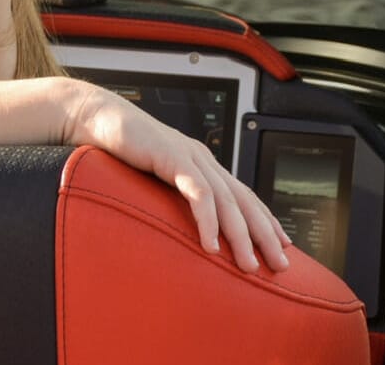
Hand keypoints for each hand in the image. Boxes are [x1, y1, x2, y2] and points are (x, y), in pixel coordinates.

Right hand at [66, 81, 291, 272]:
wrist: (101, 118)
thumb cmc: (124, 149)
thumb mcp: (155, 176)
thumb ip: (173, 194)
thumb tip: (184, 226)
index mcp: (202, 163)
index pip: (243, 194)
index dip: (265, 219)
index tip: (283, 244)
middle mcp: (203, 159)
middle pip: (243, 200)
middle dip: (264, 233)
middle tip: (280, 263)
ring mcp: (189, 156)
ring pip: (226, 199)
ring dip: (240, 235)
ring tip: (249, 265)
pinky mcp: (172, 157)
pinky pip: (197, 191)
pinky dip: (207, 218)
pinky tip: (210, 244)